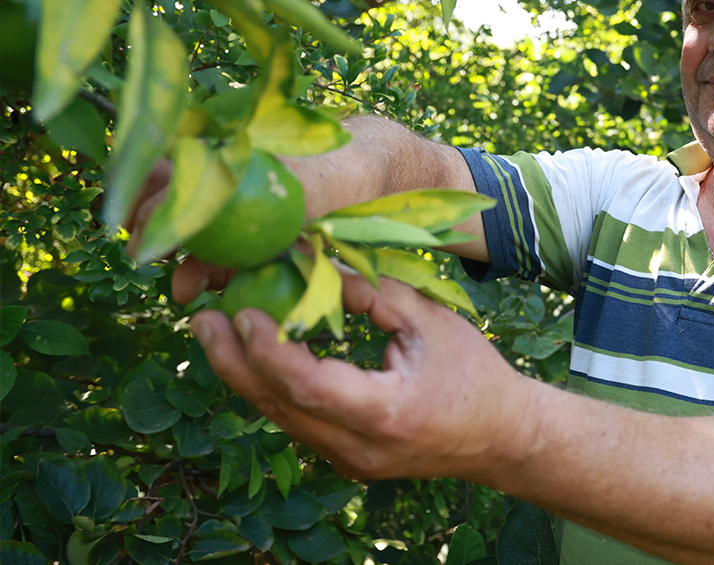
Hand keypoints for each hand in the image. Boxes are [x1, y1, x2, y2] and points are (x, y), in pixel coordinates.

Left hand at [188, 269, 538, 481]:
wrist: (501, 437)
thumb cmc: (474, 373)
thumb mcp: (431, 321)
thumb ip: (374, 292)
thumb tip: (316, 261)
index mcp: (386, 412)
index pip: (307, 385)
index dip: (268, 348)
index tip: (243, 310)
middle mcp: (358, 447)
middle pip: (278, 407)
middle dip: (233, 361)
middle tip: (203, 317)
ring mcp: (348, 460)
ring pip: (280, 417)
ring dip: (244, 373)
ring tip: (215, 329)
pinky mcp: (345, 459)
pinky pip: (296, 421)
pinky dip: (272, 386)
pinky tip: (255, 354)